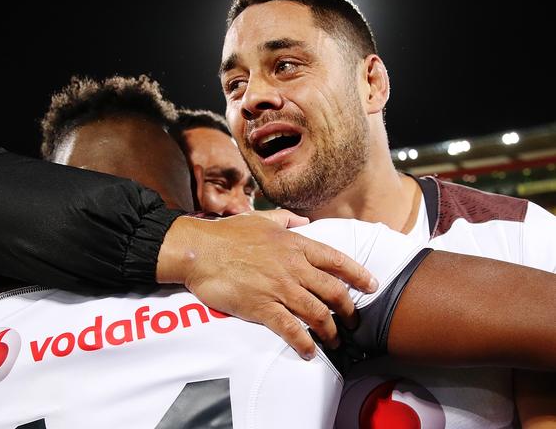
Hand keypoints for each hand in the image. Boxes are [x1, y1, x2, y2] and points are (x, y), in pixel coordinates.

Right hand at [156, 212, 377, 359]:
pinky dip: (305, 343)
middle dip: (349, 311)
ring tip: (335, 341)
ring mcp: (279, 288)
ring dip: (332, 331)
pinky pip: (291, 330)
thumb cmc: (228, 234)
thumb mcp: (261, 219)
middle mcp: (294, 267)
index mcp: (295, 245)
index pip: (337, 261)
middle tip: (353, 322)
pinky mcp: (263, 308)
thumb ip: (286, 220)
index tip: (372, 285)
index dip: (359, 274)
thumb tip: (303, 222)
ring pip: (318, 314)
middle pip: (334, 292)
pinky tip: (310, 352)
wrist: (200, 251)